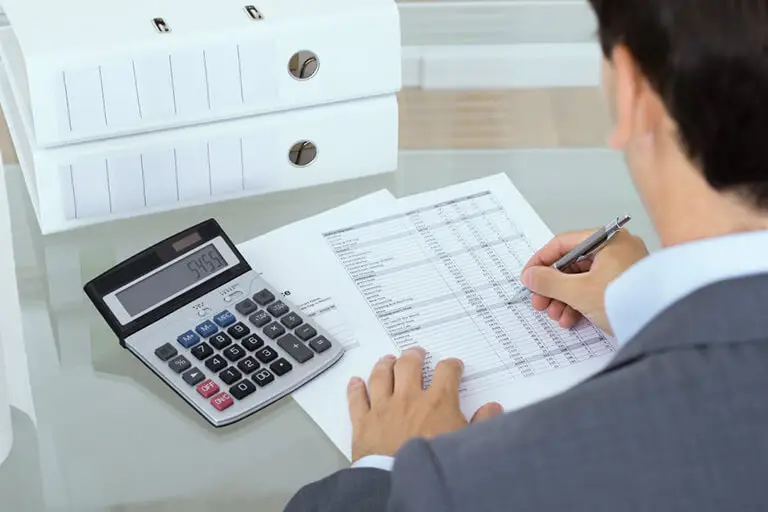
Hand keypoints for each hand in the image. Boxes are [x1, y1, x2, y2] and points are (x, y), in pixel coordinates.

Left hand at [347, 348, 502, 461]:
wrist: (401, 482)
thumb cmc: (435, 465)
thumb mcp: (466, 444)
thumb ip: (482, 423)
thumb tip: (493, 408)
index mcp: (437, 402)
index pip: (446, 371)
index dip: (451, 365)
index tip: (453, 366)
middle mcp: (409, 398)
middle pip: (408, 365)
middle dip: (413, 356)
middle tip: (416, 354)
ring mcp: (383, 408)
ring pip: (381, 376)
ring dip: (384, 365)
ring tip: (387, 359)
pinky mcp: (363, 422)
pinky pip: (357, 399)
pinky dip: (356, 388)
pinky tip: (356, 381)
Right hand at [521, 229, 648, 334]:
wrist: (664, 325)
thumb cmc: (628, 300)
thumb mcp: (579, 291)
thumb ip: (549, 282)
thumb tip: (530, 276)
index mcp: (607, 239)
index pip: (563, 244)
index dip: (541, 262)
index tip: (528, 277)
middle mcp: (616, 248)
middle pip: (572, 263)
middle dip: (552, 286)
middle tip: (539, 301)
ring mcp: (623, 267)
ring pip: (582, 278)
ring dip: (564, 298)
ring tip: (555, 315)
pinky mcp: (626, 286)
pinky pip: (595, 288)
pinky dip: (580, 302)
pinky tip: (570, 318)